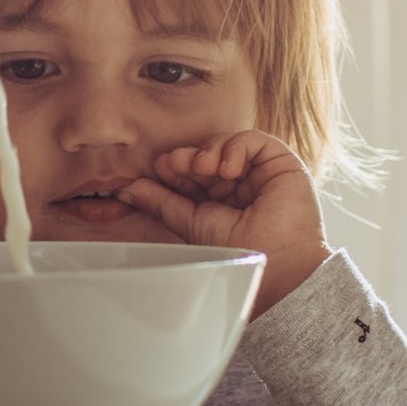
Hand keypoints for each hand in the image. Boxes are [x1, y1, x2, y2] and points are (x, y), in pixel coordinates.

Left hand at [119, 132, 330, 318]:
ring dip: (209, 151)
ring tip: (205, 168)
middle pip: (207, 155)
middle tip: (175, 164)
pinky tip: (228, 169)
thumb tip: (126, 188)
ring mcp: (259, 173)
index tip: (159, 169)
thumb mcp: (190, 223)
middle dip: (188, 157)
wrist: (276, 265)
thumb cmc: (239, 252)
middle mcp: (238, 185)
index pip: (191, 173)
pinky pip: (252, 140)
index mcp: (218, 200)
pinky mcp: (280, 163)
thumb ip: (161, 202)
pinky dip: (235, 147)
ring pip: (226, 144)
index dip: (174, 167)